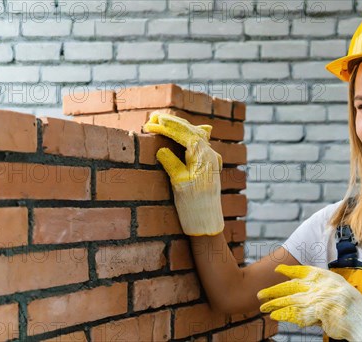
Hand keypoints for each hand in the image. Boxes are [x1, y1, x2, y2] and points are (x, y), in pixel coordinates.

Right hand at [142, 111, 223, 235]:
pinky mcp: (209, 165)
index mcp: (203, 156)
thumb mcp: (178, 183)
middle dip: (172, 123)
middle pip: (191, 131)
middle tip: (153, 117)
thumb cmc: (192, 205)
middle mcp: (211, 154)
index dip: (166, 128)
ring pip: (196, 135)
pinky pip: (199, 144)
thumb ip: (171, 163)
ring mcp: (212, 159)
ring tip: (162, 122)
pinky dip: (187, 136)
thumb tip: (161, 148)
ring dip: (179, 128)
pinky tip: (184, 132)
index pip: (184, 134)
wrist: (207, 223)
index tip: (150, 124)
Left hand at [257, 265, 361, 340]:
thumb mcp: (338, 289)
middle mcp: (321, 284)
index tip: (277, 269)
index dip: (289, 270)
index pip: (303, 271)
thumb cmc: (353, 308)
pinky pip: (296, 313)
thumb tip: (301, 290)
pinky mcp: (317, 311)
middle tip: (260, 294)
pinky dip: (284, 315)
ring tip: (263, 308)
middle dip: (274, 290)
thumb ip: (320, 288)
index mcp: (326, 277)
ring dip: (275, 304)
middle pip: (291, 286)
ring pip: (290, 300)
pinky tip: (275, 316)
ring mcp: (318, 297)